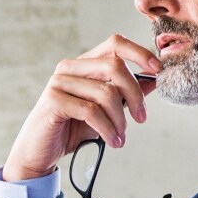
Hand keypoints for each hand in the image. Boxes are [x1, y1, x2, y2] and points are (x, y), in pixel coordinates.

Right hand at [1, 34, 160, 181]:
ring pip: (105, 92)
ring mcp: (59, 82)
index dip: (139, 53)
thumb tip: (153, 81)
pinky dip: (107, 129)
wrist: (40, 152)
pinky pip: (91, 111)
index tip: (158, 70)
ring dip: (120, 119)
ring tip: (121, 137)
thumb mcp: (104, 111)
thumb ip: (124, 94)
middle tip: (141, 117)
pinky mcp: (54, 101)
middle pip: (115, 66)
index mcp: (83, 64)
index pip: (115, 44)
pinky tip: (113, 142)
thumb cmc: (71, 129)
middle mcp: (70, 68)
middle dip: (135, 94)